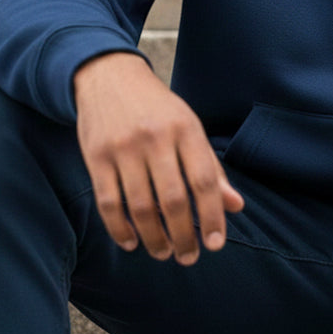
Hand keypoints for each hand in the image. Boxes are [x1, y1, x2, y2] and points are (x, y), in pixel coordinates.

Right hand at [74, 52, 243, 263]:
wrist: (109, 76)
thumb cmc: (157, 108)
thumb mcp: (189, 127)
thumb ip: (211, 167)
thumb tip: (236, 206)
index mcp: (185, 128)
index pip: (204, 180)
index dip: (213, 216)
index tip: (215, 244)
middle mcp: (155, 137)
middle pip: (173, 199)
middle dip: (183, 236)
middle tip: (188, 257)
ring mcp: (123, 147)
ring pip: (141, 206)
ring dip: (154, 238)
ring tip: (163, 253)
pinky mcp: (96, 156)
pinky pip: (109, 202)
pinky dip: (120, 229)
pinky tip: (132, 242)